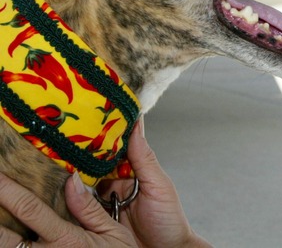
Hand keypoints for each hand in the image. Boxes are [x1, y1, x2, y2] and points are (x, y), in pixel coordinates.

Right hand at [0, 118, 209, 247]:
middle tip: (58, 142)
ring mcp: (99, 204)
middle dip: (74, 155)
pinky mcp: (91, 222)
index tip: (80, 118)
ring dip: (66, 177)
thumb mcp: (159, 186)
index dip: (94, 135)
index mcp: (128, 172)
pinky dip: (65, 200)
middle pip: (87, 166)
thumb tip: (136, 122)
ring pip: (77, 186)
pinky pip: (74, 209)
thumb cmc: (169, 220)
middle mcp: (110, 185)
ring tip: (53, 164)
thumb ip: (144, 158)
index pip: (107, 149)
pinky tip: (55, 191)